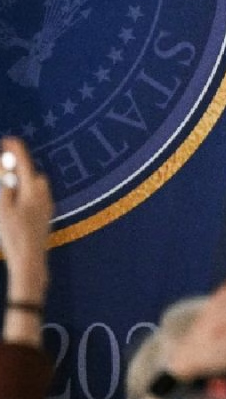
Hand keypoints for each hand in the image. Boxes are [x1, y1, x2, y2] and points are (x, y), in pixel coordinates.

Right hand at [0, 137, 52, 303]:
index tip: (7, 139)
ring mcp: (47, 205)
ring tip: (8, 183)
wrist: (30, 258)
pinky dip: (26, 191)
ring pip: (35, 184)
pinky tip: (16, 200)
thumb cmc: (14, 234)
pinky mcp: (45, 215)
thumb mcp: (2, 207)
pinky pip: (37, 196)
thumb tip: (6, 167)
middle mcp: (44, 194)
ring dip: (22, 180)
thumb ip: (4, 184)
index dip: (15, 149)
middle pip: (32, 172)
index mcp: (33, 189)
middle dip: (19, 166)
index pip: (25, 161)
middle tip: (4, 162)